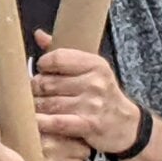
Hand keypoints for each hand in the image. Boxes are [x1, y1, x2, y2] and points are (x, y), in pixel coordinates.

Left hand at [33, 30, 140, 154]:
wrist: (127, 125)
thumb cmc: (103, 94)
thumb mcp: (91, 70)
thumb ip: (64, 54)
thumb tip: (38, 35)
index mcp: (95, 65)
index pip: (57, 58)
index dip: (43, 64)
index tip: (41, 70)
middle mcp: (95, 83)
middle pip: (49, 82)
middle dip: (36, 88)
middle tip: (35, 92)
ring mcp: (92, 105)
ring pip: (49, 103)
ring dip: (36, 106)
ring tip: (34, 107)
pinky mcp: (88, 125)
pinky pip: (57, 122)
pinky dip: (42, 122)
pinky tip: (35, 121)